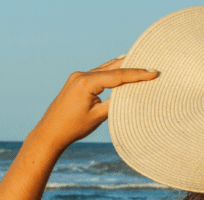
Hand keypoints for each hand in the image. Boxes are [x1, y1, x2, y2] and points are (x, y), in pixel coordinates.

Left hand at [29, 57, 157, 152]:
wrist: (50, 132)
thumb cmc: (73, 127)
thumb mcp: (98, 116)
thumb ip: (115, 103)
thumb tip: (131, 94)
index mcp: (86, 83)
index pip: (117, 76)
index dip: (137, 74)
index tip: (153, 73)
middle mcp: (81, 75)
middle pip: (112, 68)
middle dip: (132, 67)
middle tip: (151, 65)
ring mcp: (78, 77)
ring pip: (105, 69)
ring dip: (122, 67)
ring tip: (140, 63)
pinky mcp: (77, 81)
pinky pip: (98, 73)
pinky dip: (111, 72)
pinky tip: (120, 66)